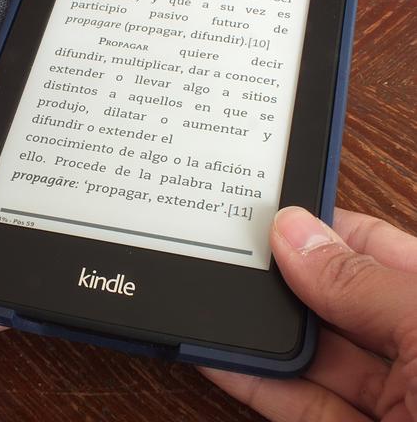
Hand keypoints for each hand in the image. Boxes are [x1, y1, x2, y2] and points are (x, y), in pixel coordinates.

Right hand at [200, 206, 416, 420]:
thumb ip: (361, 283)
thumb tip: (294, 233)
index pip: (374, 248)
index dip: (321, 227)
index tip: (269, 213)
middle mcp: (416, 350)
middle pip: (335, 301)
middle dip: (283, 279)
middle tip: (232, 256)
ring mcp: (393, 400)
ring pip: (312, 356)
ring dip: (262, 333)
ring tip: (218, 303)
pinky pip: (301, 406)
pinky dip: (257, 385)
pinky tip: (224, 359)